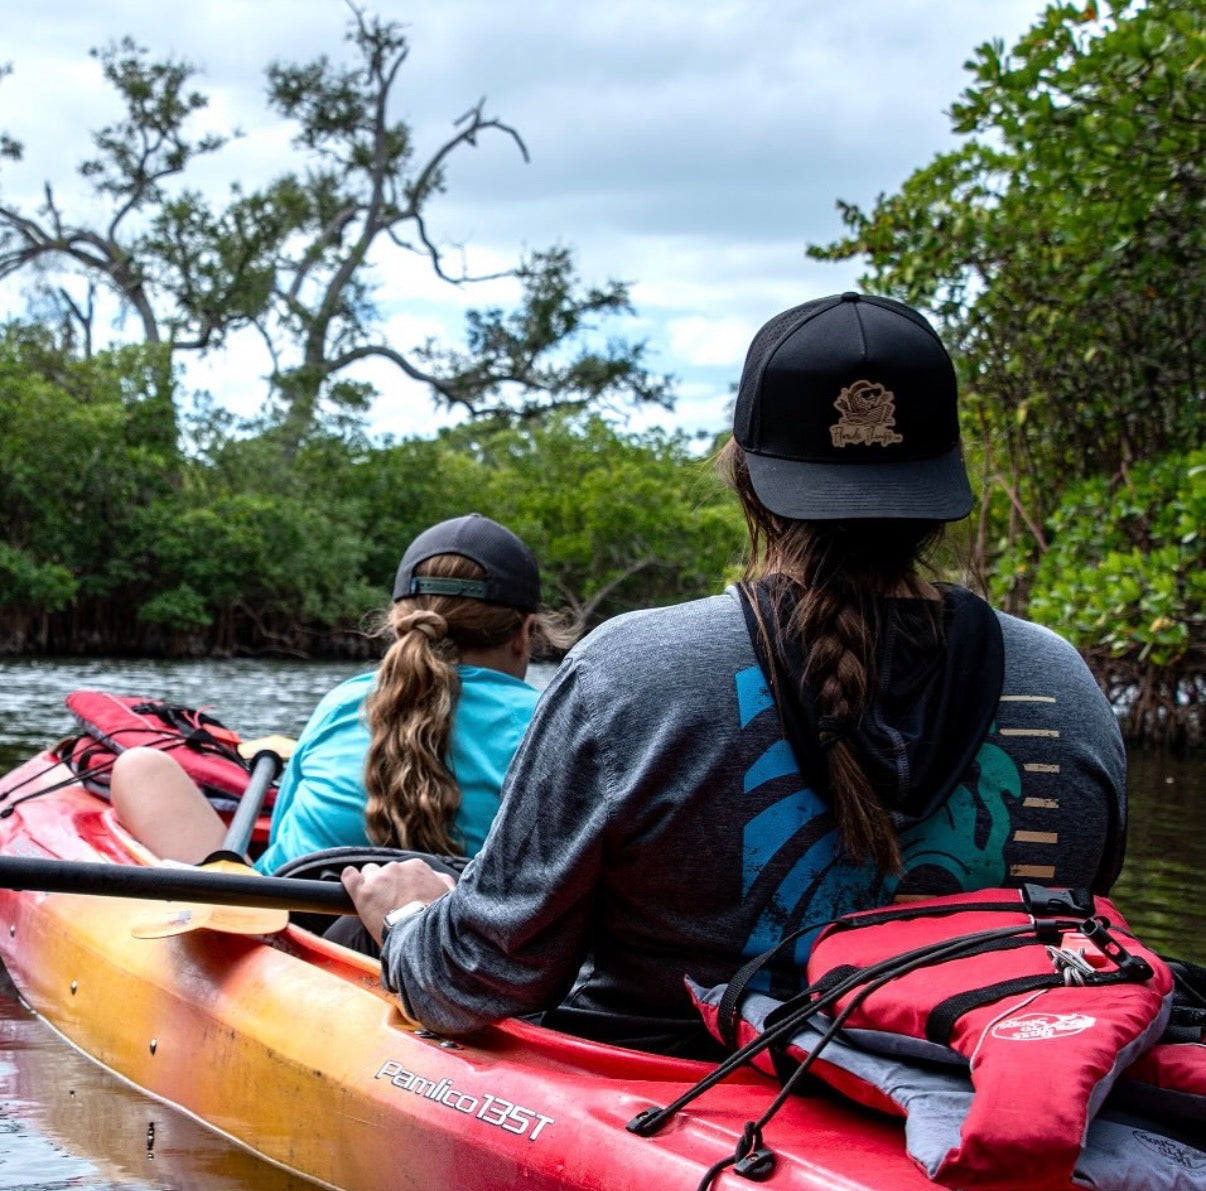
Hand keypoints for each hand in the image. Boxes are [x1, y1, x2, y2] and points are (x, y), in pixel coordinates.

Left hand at [341, 860, 455, 944]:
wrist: (420, 935)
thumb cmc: (436, 917)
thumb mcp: (447, 894)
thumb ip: (442, 882)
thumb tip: (438, 880)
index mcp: (417, 867)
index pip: (406, 870)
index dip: (403, 884)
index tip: (405, 896)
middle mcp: (397, 867)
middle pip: (387, 871)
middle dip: (387, 884)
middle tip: (391, 903)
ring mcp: (378, 878)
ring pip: (369, 872)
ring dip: (371, 884)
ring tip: (375, 901)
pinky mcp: (362, 891)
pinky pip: (349, 876)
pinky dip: (350, 879)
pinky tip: (352, 885)